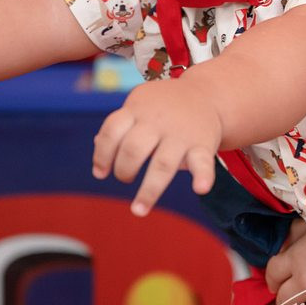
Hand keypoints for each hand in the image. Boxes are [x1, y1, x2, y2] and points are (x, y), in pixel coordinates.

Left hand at [91, 78, 219, 216]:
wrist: (207, 94)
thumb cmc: (165, 106)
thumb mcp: (140, 106)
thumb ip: (121, 125)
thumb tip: (98, 145)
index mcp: (138, 110)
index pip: (112, 130)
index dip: (101, 154)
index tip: (100, 173)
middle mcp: (158, 121)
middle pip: (133, 149)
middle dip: (123, 170)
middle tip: (125, 177)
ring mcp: (181, 134)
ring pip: (163, 163)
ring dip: (149, 191)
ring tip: (138, 210)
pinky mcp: (203, 144)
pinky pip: (203, 162)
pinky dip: (203, 176)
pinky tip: (200, 189)